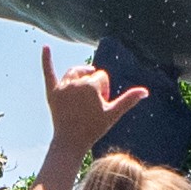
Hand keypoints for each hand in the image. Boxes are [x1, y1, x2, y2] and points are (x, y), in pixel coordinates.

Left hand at [40, 47, 148, 169]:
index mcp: (91, 85)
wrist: (71, 142)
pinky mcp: (52, 92)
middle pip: (89, 74)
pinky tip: (45, 47)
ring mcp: (62, 87)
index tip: (102, 105)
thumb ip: (129, 100)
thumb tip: (145, 91)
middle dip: (94, 85)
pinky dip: (46, 59)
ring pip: (74, 72)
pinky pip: (48, 71)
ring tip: (84, 88)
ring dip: (81, 76)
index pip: (102, 77)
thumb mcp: (113, 114)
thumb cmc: (94, 128)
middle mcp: (76, 82)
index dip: (105, 90)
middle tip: (93, 104)